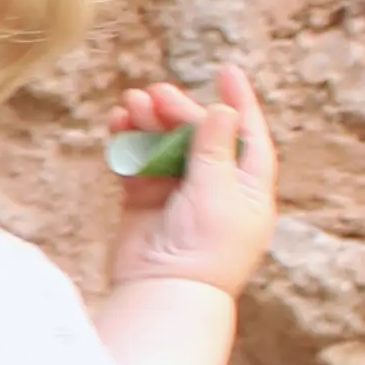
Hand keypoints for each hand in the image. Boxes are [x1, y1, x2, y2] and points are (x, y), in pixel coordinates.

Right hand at [104, 66, 274, 300]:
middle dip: (178, 112)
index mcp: (247, 187)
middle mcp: (215, 188)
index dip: (240, 102)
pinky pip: (137, 164)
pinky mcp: (145, 203)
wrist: (165, 293)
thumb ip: (216, 148)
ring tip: (129, 104)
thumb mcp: (218, 191)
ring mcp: (178, 195)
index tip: (225, 71)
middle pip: (199, 136)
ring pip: (164, 146)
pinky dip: (128, 145)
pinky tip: (117, 126)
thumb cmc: (204, 248)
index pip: (248, 135)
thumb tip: (223, 110)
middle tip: (155, 93)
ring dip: (148, 124)